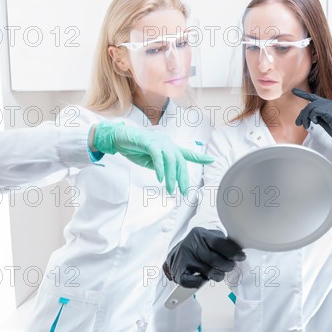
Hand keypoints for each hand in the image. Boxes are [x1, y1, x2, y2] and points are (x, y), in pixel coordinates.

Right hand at [92, 121, 213, 193]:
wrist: (119, 139)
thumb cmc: (136, 149)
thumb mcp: (151, 161)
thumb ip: (162, 166)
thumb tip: (169, 176)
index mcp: (169, 148)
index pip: (187, 153)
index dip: (200, 158)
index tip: (212, 160)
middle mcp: (168, 143)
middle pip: (180, 162)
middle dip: (183, 178)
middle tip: (184, 192)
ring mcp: (159, 142)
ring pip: (171, 161)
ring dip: (171, 177)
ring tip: (171, 189)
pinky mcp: (149, 142)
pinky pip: (158, 157)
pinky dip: (160, 168)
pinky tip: (160, 179)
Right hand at [163, 227, 245, 287]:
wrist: (176, 253)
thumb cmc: (198, 246)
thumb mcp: (209, 237)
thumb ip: (222, 242)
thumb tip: (239, 251)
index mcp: (200, 234)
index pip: (218, 243)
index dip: (232, 252)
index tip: (241, 257)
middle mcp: (190, 245)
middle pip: (213, 259)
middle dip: (226, 265)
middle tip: (230, 266)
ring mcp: (183, 259)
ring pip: (207, 271)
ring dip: (217, 275)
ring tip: (220, 273)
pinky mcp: (178, 272)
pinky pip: (194, 282)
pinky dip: (201, 282)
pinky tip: (204, 278)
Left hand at [292, 88, 331, 158]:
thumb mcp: (323, 122)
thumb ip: (316, 116)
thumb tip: (306, 115)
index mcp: (328, 104)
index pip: (313, 97)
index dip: (302, 94)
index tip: (294, 91)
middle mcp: (330, 103)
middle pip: (310, 104)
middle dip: (302, 115)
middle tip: (299, 123)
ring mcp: (331, 106)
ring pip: (311, 108)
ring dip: (306, 118)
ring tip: (307, 126)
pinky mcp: (331, 112)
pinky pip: (316, 111)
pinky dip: (312, 117)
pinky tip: (315, 122)